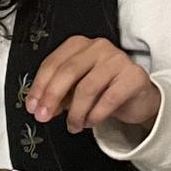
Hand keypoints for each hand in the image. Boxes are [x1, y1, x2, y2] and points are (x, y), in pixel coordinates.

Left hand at [26, 36, 160, 132]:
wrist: (138, 96)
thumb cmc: (103, 89)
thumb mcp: (74, 88)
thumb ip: (58, 93)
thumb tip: (40, 106)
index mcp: (78, 45)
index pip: (52, 63)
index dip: (39, 86)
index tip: (32, 106)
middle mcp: (98, 47)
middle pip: (67, 72)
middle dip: (52, 98)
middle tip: (44, 117)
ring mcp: (118, 59)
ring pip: (87, 87)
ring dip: (76, 112)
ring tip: (73, 125)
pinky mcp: (134, 76)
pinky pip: (109, 99)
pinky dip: (95, 115)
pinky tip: (90, 122)